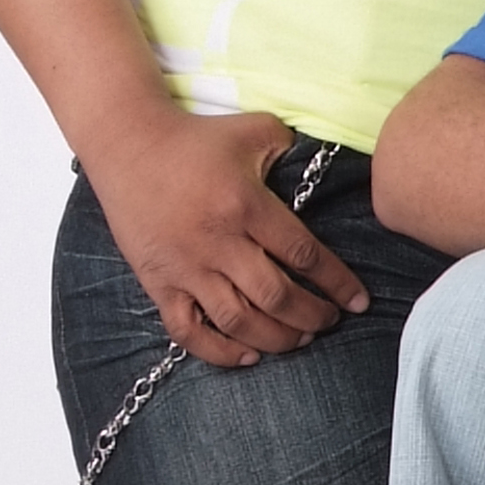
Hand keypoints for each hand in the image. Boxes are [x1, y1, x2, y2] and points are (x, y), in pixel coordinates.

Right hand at [83, 107, 368, 367]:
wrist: (126, 142)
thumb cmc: (195, 137)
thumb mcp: (254, 129)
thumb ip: (293, 149)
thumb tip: (324, 169)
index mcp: (245, 204)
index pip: (303, 255)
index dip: (336, 283)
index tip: (358, 301)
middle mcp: (217, 241)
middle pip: (276, 296)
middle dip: (312, 316)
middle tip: (329, 321)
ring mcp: (185, 266)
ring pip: (238, 320)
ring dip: (276, 338)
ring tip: (299, 338)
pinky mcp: (158, 282)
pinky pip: (188, 330)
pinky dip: (220, 351)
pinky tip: (248, 355)